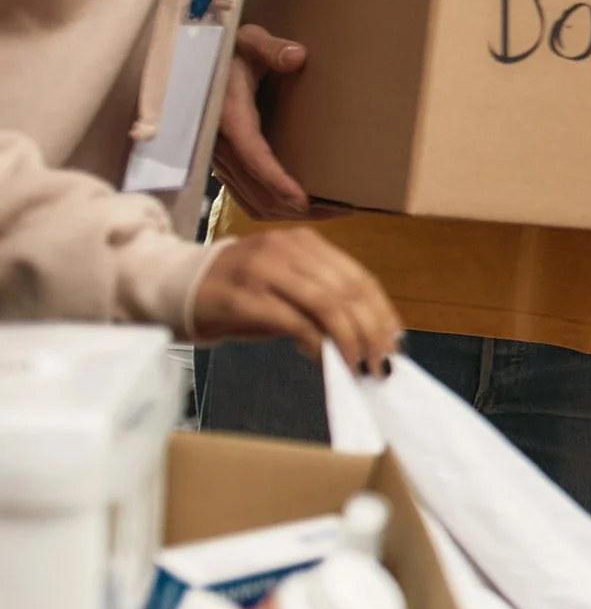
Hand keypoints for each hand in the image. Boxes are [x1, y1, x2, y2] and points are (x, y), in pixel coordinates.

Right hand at [191, 230, 401, 373]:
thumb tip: (369, 337)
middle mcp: (287, 248)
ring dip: (347, 339)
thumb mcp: (288, 290)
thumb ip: (324, 304)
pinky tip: (319, 356)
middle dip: (370, 330)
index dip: (381, 312)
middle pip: (347, 290)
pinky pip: (290, 319)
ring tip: (355, 365)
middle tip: (378, 363)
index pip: (359, 277)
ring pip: (324, 303)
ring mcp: (262, 267)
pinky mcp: (240, 293)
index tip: (394, 343)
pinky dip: (312, 340)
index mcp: (306, 244)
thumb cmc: (240, 292)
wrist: (177, 286)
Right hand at [213, 24, 342, 220]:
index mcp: (227, 115)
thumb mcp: (249, 40)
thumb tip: (297, 56)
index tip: (302, 200)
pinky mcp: (223, 164)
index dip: (275, 180)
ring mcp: (219, 158)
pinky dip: (273, 206)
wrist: (198, 60)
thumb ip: (271, 48)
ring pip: (251, 200)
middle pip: (255, 189)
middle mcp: (218, 143)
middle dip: (294, 206)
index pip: (251, 155)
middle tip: (337, 210)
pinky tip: (302, 206)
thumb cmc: (230, 49)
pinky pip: (245, 196)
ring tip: (328, 212)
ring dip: (287, 211)